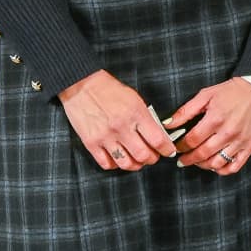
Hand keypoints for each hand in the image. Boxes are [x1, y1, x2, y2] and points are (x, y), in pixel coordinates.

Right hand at [58, 70, 176, 171]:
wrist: (81, 85)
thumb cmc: (108, 89)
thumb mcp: (133, 97)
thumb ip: (145, 116)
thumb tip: (157, 133)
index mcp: (135, 112)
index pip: (157, 139)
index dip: (166, 148)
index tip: (168, 150)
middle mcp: (121, 127)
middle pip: (143, 155)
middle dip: (152, 159)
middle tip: (153, 156)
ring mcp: (105, 137)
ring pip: (126, 164)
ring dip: (135, 165)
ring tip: (137, 160)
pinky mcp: (91, 143)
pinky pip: (107, 164)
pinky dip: (115, 165)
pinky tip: (119, 159)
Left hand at [168, 77, 250, 175]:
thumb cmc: (231, 92)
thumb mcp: (206, 95)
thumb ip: (186, 110)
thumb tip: (169, 123)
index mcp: (215, 119)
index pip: (192, 140)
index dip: (181, 147)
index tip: (177, 148)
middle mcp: (227, 132)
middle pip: (202, 154)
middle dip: (188, 159)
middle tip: (182, 160)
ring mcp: (239, 141)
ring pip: (216, 163)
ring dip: (203, 165)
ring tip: (197, 161)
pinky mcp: (249, 147)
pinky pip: (234, 166)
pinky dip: (222, 170)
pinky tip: (215, 165)